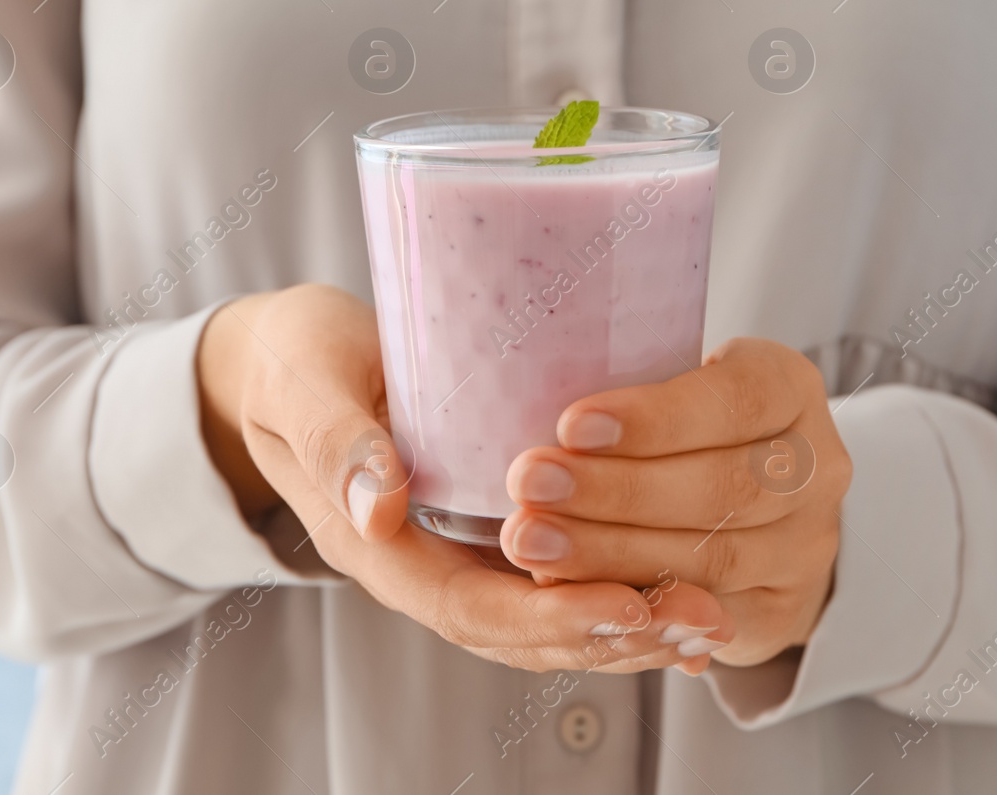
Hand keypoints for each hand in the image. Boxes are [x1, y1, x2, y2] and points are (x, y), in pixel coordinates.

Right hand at [196, 284, 734, 673]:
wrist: (285, 364)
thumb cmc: (295, 364)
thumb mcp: (304, 385)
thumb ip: (335, 440)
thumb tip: (379, 505)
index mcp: (376, 546)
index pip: (468, 605)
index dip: (548, 615)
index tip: (625, 606)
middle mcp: (424, 565)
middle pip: (523, 629)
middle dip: (612, 633)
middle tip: (698, 617)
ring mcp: (458, 552)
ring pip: (547, 615)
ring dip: (629, 625)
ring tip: (710, 618)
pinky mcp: (488, 526)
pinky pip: (556, 579)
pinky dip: (619, 594)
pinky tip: (684, 595)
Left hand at [499, 338, 851, 666]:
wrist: (755, 505)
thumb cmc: (688, 425)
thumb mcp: (674, 379)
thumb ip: (627, 383)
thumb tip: (533, 384)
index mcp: (789, 388)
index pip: (736, 401)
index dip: (655, 419)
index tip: (571, 426)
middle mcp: (817, 467)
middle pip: (724, 487)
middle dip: (617, 491)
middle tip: (531, 486)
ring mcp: (807, 545)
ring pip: (716, 557)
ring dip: (614, 553)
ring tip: (535, 542)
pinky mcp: (784, 609)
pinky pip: (711, 616)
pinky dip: (640, 604)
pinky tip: (577, 593)